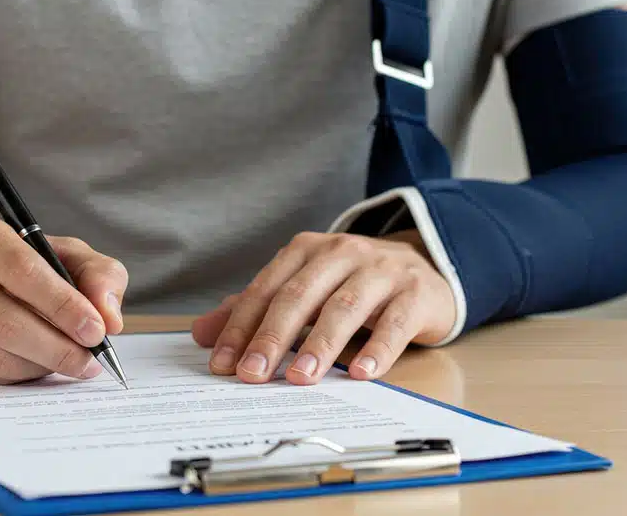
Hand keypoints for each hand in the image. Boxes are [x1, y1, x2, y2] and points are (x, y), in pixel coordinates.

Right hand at [0, 214, 126, 383]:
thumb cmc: (12, 263)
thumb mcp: (60, 252)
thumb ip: (97, 274)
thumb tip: (110, 317)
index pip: (22, 271)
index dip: (63, 305)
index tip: (96, 331)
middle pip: (6, 322)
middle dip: (58, 348)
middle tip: (90, 361)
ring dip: (42, 366)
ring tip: (66, 361)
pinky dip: (18, 376)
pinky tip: (33, 363)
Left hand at [192, 230, 454, 384]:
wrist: (424, 268)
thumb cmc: (354, 283)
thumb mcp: (305, 290)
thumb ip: (256, 310)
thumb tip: (202, 333)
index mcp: (307, 250)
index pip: (266, 289)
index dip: (241, 327)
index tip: (222, 363)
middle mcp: (342, 252)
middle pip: (300, 295)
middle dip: (273, 336)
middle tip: (253, 374)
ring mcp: (382, 270)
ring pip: (345, 307)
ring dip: (320, 345)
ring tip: (300, 377)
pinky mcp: (415, 292)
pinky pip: (395, 322)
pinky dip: (378, 349)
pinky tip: (361, 373)